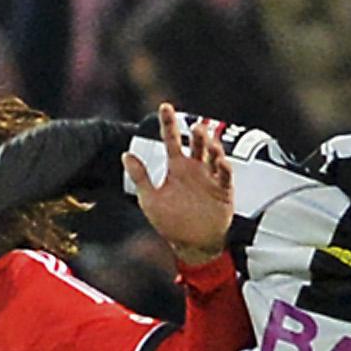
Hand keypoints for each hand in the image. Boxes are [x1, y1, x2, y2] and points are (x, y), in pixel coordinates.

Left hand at [127, 104, 234, 264]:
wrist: (193, 244)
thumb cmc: (171, 222)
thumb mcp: (150, 200)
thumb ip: (140, 177)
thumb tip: (125, 154)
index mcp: (177, 167)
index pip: (171, 139)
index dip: (168, 123)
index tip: (165, 106)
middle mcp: (194, 168)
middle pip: (197, 144)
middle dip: (197, 134)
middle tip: (196, 127)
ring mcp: (210, 178)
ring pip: (213, 156)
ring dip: (212, 147)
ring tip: (209, 141)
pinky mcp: (223, 190)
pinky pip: (225, 176)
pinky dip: (224, 168)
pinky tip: (220, 162)